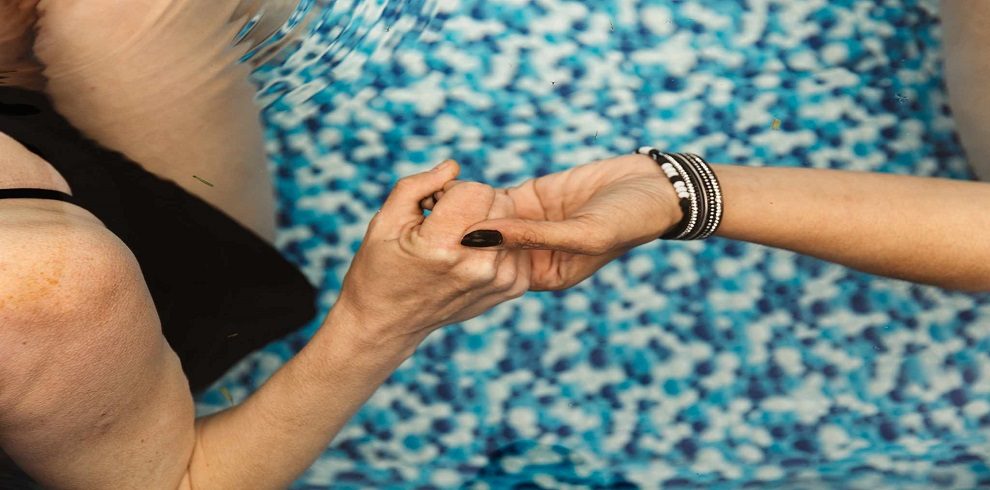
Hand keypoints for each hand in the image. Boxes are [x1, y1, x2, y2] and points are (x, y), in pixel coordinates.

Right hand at [330, 160, 530, 357]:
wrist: (388, 322)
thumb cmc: (381, 268)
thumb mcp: (386, 220)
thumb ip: (419, 185)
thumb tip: (453, 166)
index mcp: (443, 246)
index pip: (475, 189)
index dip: (452, 190)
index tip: (433, 207)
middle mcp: (477, 265)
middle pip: (500, 201)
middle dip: (474, 202)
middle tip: (447, 222)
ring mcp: (498, 280)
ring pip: (513, 222)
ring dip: (489, 222)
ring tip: (458, 241)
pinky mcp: (511, 289)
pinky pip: (518, 244)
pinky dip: (499, 243)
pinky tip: (472, 257)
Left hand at [423, 154, 681, 290]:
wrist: (655, 189)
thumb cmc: (627, 220)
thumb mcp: (581, 234)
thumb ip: (531, 235)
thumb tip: (481, 235)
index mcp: (546, 274)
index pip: (500, 271)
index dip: (472, 261)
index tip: (441, 250)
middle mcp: (535, 253)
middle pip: (489, 248)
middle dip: (460, 238)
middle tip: (426, 228)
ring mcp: (532, 224)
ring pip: (488, 221)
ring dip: (465, 214)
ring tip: (432, 206)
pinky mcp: (534, 197)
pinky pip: (498, 198)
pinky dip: (478, 195)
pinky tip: (452, 189)